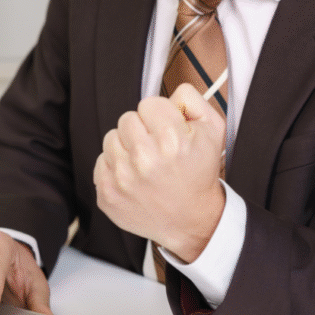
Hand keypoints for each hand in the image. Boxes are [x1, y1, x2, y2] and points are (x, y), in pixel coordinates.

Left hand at [93, 83, 226, 262]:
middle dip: (142, 130)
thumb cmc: (200, 172)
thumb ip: (192, 100)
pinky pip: (101, 162)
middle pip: (127, 119)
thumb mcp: (213, 130)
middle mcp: (144, 159)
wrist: (192, 221)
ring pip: (111, 138)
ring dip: (126, 147)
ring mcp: (122, 179)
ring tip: (145, 163)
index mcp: (171, 140)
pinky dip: (116, 167)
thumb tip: (170, 93)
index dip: (160, 116)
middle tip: (157, 148)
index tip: (167, 131)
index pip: (148, 104)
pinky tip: (134, 178)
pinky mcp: (108, 195)